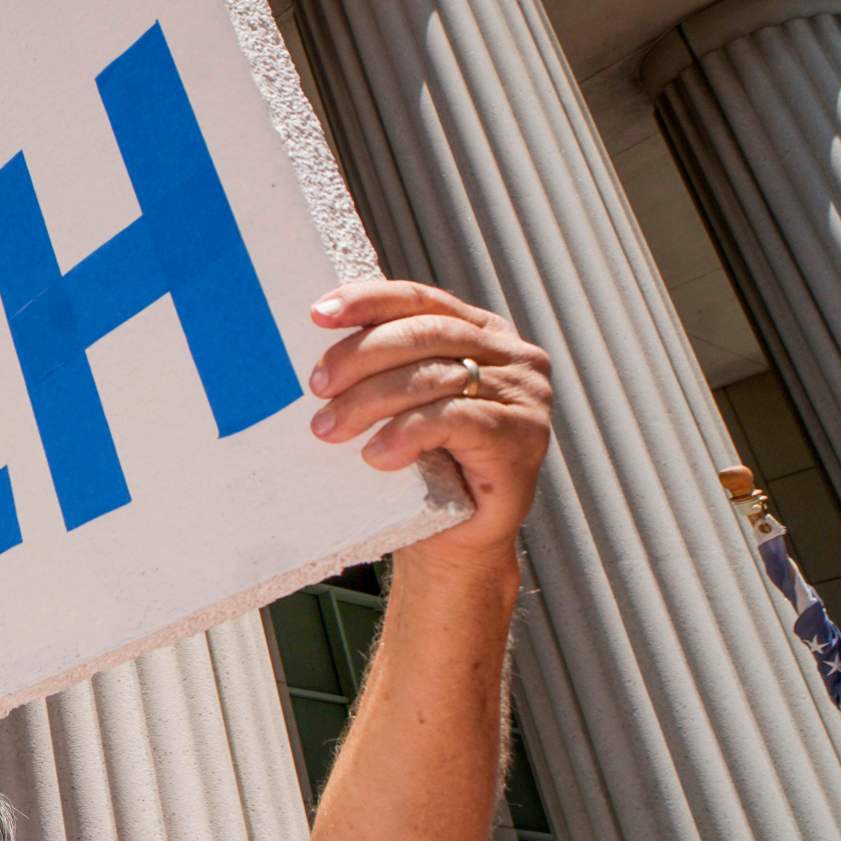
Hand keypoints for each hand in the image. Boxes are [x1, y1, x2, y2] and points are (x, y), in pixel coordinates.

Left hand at [307, 281, 552, 568]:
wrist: (457, 540)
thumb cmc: (424, 468)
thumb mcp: (402, 406)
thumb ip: (384, 369)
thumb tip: (316, 352)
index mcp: (482, 332)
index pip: (422, 301)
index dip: (370, 301)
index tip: (319, 314)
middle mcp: (511, 356)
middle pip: (425, 334)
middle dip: (361, 355)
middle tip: (317, 386)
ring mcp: (523, 395)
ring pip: (434, 376)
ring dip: (370, 400)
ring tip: (329, 428)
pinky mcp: (522, 436)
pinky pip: (455, 420)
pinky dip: (407, 433)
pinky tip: (377, 455)